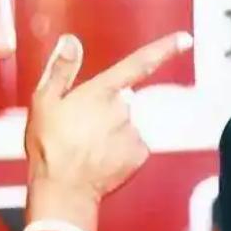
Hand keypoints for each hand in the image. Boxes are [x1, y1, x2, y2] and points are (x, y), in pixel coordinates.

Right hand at [24, 31, 192, 230]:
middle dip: (104, 111)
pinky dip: (119, 150)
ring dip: (110, 132)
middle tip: (78, 130)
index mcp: (101, 91)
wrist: (63, 191)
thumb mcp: (44, 102)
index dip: (164, 49)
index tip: (186, 38)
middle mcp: (123, 108)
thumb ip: (61, 69)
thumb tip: (71, 40)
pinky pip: (132, 145)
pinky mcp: (139, 154)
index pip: (138, 63)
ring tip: (86, 148)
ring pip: (126, 124)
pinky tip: (100, 159)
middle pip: (121, 101)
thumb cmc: (49, 145)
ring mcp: (134, 132)